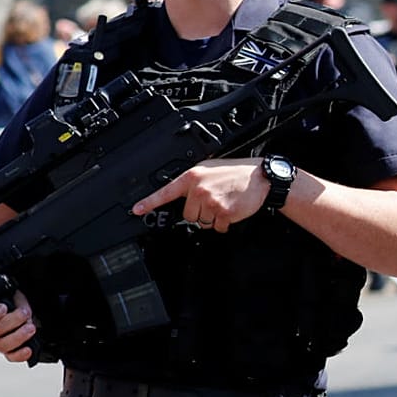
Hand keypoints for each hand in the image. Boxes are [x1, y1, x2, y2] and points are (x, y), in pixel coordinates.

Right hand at [0, 290, 36, 363]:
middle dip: (13, 321)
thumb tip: (14, 305)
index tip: (3, 307)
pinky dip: (20, 354)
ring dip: (19, 336)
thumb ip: (10, 300)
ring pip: (2, 345)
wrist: (24, 314)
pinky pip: (11, 357)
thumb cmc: (15, 305)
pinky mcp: (7, 352)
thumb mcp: (12, 297)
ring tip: (30, 328)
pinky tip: (28, 349)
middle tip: (24, 313)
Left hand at [131, 158, 270, 231]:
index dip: (149, 202)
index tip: (136, 210)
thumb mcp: (210, 169)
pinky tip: (231, 209)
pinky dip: (224, 223)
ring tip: (224, 202)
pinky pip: (216, 227)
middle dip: (200, 212)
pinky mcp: (223, 213)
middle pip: (188, 215)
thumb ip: (194, 181)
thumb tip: (182, 194)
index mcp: (192, 176)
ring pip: (202, 222)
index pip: (166, 192)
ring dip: (212, 218)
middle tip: (214, 200)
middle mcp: (198, 189)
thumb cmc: (236, 173)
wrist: (261, 178)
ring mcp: (210, 202)